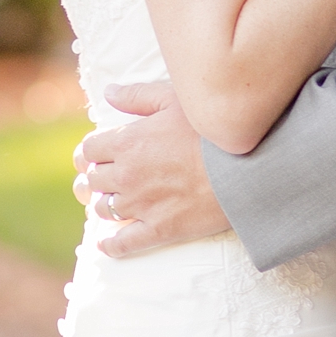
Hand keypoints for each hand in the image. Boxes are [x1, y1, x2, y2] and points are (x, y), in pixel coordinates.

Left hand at [73, 85, 231, 258]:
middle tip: (106, 179)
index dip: (92, 152)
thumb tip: (109, 92)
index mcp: (127, 142)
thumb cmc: (212, 131)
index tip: (100, 155)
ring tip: (112, 203)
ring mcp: (140, 205)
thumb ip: (138, 96)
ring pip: (103, 209)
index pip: (88, 150)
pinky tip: (107, 242)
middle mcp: (126, 175)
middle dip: (97, 178)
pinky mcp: (158, 230)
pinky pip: (122, 243)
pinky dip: (110, 244)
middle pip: (93, 180)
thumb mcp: (175, 100)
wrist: (246, 169)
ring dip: (105, 205)